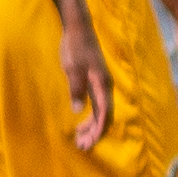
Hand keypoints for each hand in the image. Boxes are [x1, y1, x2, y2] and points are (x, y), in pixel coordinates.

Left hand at [62, 11, 116, 153]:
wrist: (78, 29)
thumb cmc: (75, 47)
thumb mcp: (72, 68)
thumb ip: (76, 89)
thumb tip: (77, 110)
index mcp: (102, 85)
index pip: (104, 114)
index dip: (97, 131)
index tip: (88, 143)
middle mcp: (105, 87)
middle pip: (104, 116)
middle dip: (94, 133)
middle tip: (81, 147)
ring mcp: (100, 86)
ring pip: (100, 112)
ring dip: (91, 127)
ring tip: (79, 139)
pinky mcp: (94, 83)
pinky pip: (96, 106)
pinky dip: (89, 117)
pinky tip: (80, 123)